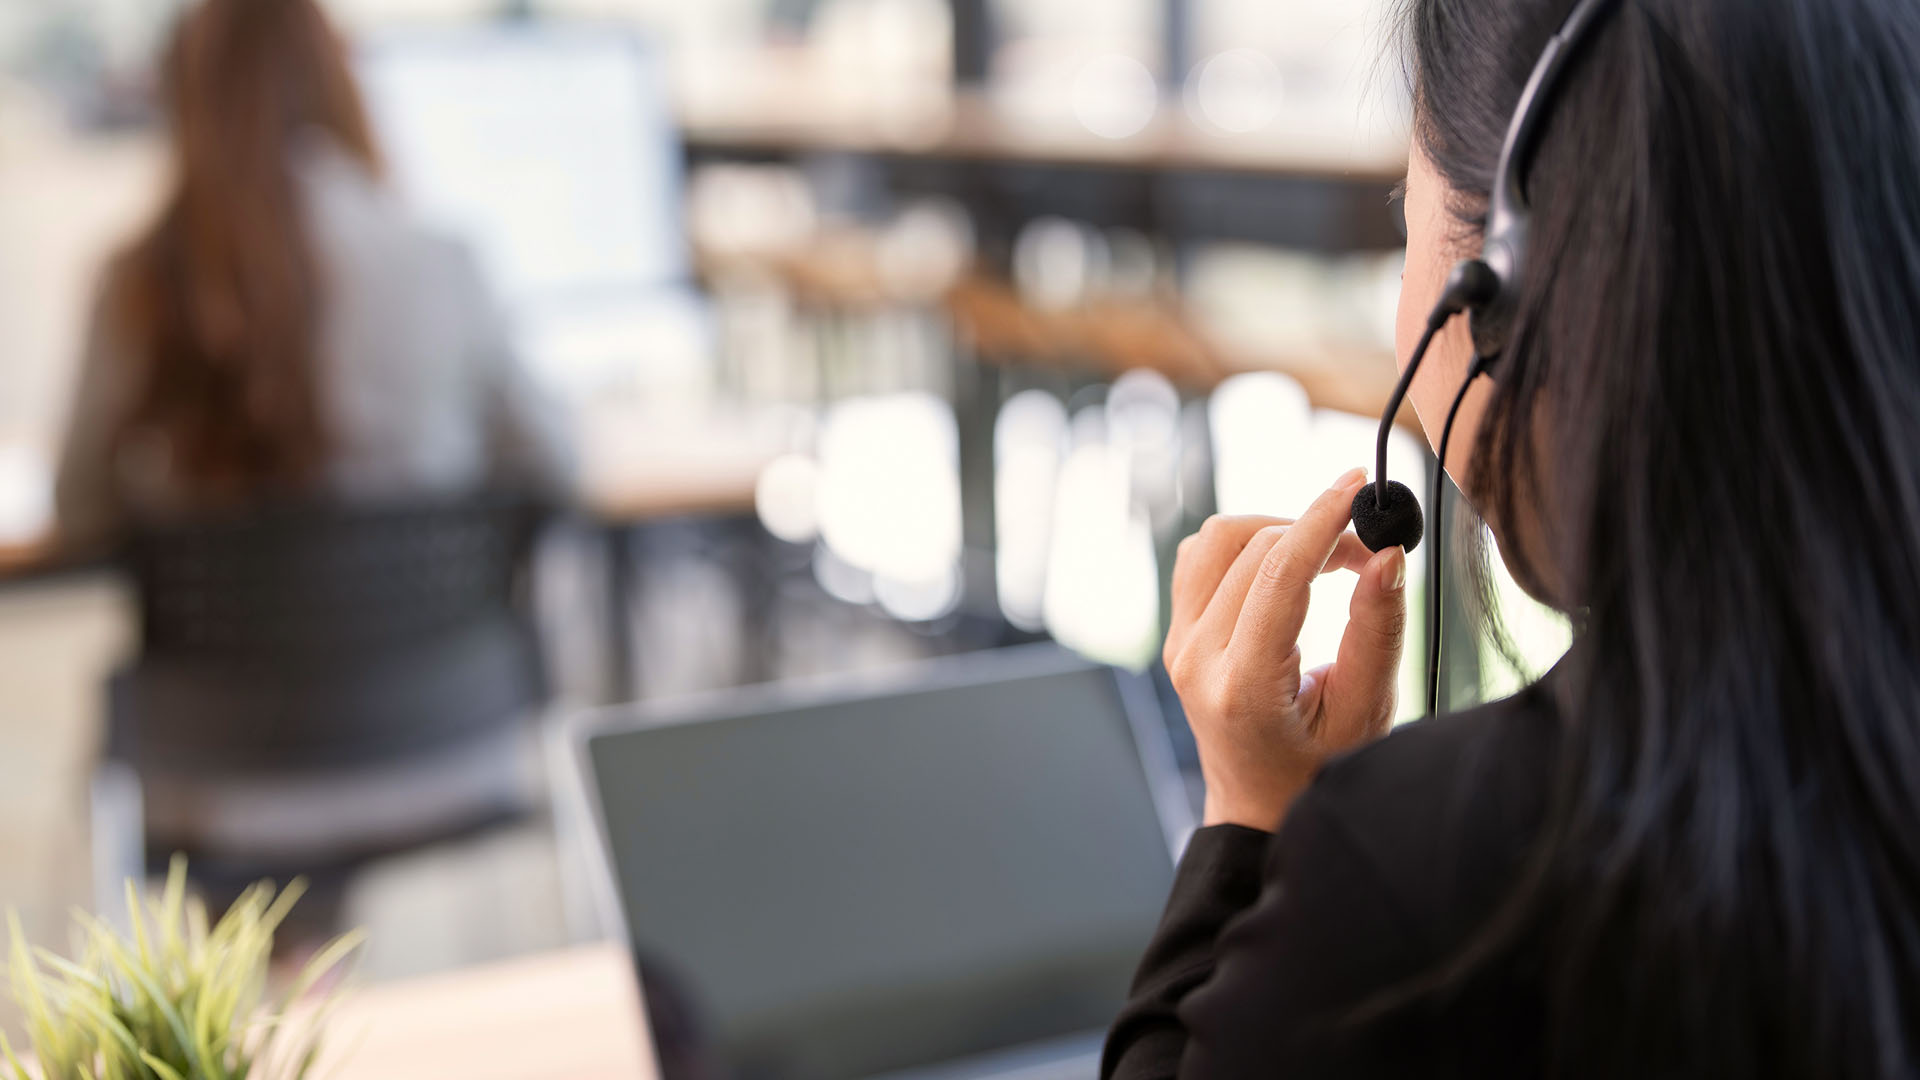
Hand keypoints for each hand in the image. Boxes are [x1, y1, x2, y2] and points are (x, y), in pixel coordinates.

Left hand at [1165, 468, 1408, 830]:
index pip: (1278, 574)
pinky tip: (1285, 567)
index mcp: (1241, 687)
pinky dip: (1246, 545)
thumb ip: (1377, 631)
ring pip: (1217, 541)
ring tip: (1328, 556)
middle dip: (1318, 530)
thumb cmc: (1319, 770)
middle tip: (1370, 553)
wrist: (1260, 808)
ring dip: (1277, 529)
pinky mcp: (1177, 633)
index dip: (1323, 521)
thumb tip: (1387, 554)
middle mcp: (1196, 660)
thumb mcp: (1365, 710)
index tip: (1360, 486)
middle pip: (1253, 549)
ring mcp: (1178, 645)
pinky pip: (1201, 558)